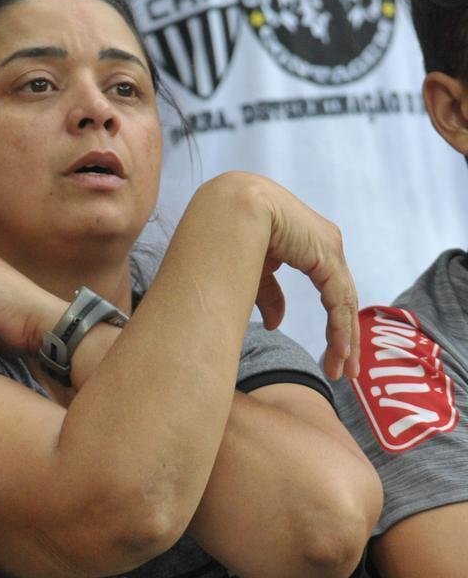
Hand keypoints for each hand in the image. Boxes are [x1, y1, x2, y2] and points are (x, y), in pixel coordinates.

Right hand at [197, 172, 359, 378]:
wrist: (230, 208)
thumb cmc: (234, 233)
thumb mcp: (255, 272)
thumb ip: (270, 297)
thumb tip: (277, 325)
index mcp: (313, 247)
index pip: (332, 293)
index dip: (334, 326)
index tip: (334, 355)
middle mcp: (327, 247)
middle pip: (343, 300)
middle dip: (345, 337)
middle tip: (346, 370)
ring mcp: (330, 249)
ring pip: (344, 303)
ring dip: (345, 339)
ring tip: (343, 369)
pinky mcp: (326, 254)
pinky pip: (338, 299)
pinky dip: (339, 327)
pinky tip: (340, 351)